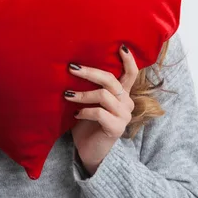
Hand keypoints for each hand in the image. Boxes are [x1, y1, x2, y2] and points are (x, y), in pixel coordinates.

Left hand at [65, 44, 138, 174]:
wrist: (89, 152)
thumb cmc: (87, 123)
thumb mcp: (90, 101)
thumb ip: (91, 86)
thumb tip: (73, 65)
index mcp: (122, 94)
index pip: (131, 74)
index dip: (128, 60)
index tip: (120, 46)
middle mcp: (127, 103)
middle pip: (111, 80)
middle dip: (90, 72)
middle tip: (71, 68)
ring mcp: (123, 116)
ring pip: (103, 95)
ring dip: (82, 94)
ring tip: (67, 94)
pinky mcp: (116, 128)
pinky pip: (99, 113)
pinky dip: (84, 111)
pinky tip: (75, 114)